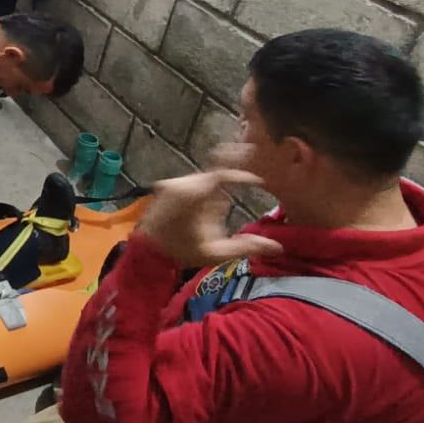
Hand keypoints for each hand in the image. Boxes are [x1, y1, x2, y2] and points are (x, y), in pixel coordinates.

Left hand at [136, 168, 283, 268]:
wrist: (146, 251)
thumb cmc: (181, 252)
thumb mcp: (216, 253)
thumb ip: (246, 248)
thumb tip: (277, 247)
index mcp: (195, 195)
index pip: (223, 174)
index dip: (242, 174)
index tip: (258, 181)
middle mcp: (183, 184)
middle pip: (214, 175)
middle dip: (230, 178)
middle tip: (248, 169)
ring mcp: (173, 184)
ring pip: (203, 179)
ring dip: (214, 187)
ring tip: (217, 204)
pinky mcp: (167, 187)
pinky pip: (191, 183)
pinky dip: (202, 189)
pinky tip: (200, 208)